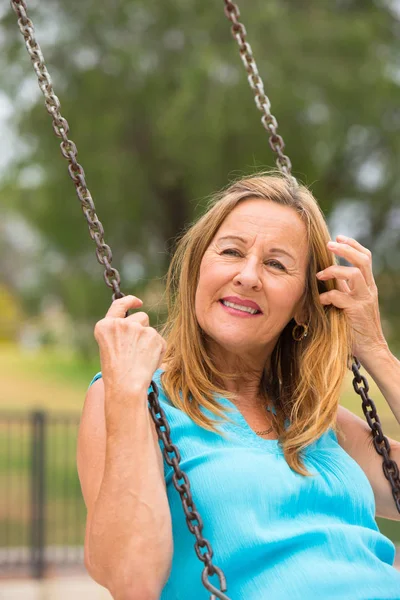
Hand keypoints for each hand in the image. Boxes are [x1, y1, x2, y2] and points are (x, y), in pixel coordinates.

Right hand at [94, 295, 166, 396]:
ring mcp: (137, 327)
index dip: (130, 301)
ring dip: (150, 341)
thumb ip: (119, 333)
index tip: (138, 302)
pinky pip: (160, 341)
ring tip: (141, 360)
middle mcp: (120, 323)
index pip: (119, 305)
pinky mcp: (153, 335)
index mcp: (105, 326)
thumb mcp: (109, 349)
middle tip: (138, 350)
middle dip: (143, 329)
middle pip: (141, 317)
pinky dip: (158, 351)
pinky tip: (148, 363)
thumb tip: (136, 326)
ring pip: (151, 330)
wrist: (126, 386)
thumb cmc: (116, 374)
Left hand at [316, 235, 387, 361]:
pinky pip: (341, 297)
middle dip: (345, 248)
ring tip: (320, 274)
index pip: (365, 258)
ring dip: (334, 270)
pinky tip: (319, 301)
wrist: (372, 350)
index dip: (353, 245)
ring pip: (354, 273)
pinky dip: (327, 296)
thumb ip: (343, 291)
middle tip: (329, 243)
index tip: (338, 237)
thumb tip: (326, 279)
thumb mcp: (351, 304)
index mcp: (368, 286)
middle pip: (363, 259)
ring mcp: (364, 300)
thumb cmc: (357, 328)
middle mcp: (369, 289)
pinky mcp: (357, 311)